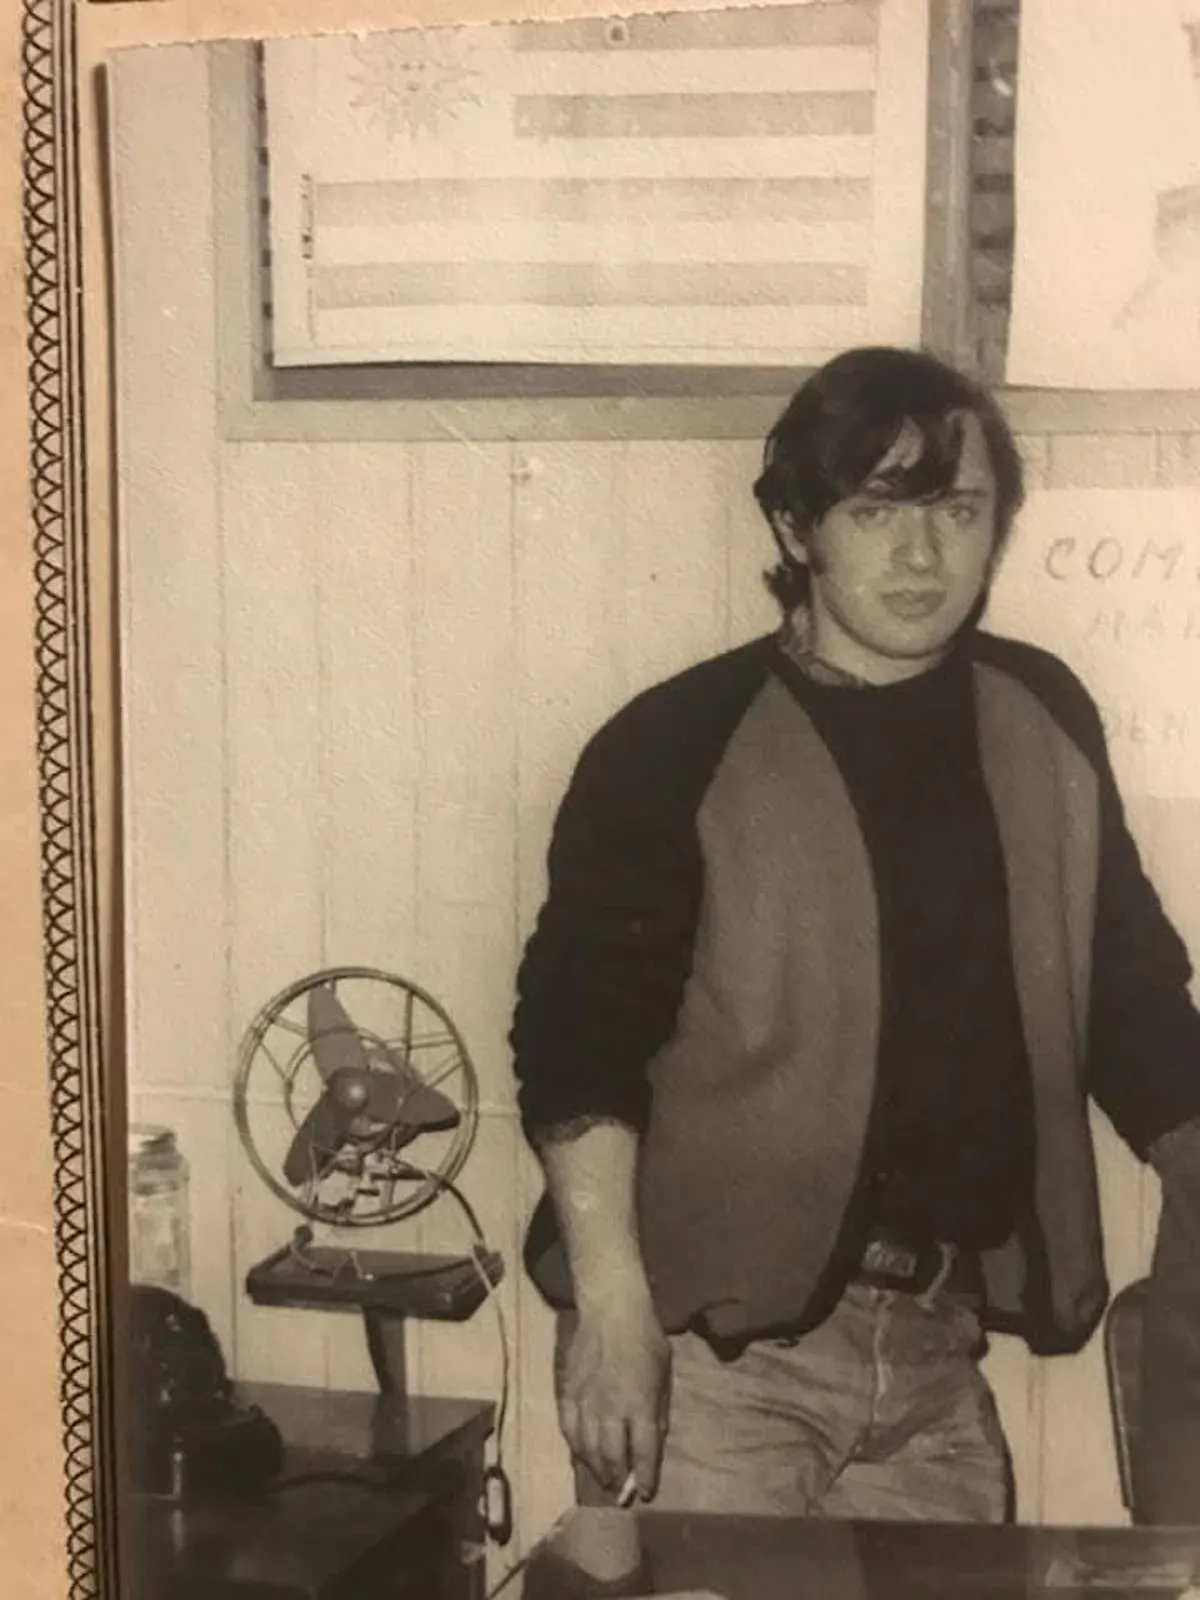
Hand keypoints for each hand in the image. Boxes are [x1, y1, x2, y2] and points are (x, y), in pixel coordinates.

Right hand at [557, 1293, 670, 1500]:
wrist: (611, 1310)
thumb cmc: (645, 1340)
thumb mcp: (664, 1375)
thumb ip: (658, 1411)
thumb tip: (653, 1441)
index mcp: (640, 1404)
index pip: (643, 1452)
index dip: (645, 1477)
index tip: (646, 1492)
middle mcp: (611, 1408)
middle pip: (611, 1456)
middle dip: (617, 1477)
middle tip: (619, 1488)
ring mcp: (585, 1401)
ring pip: (587, 1447)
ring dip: (595, 1466)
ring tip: (602, 1475)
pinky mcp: (567, 1392)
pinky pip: (567, 1428)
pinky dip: (574, 1446)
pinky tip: (580, 1453)